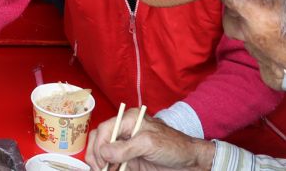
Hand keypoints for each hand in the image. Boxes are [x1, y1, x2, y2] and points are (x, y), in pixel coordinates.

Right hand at [85, 114, 214, 170]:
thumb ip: (126, 148)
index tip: (101, 161)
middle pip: (100, 139)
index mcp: (129, 120)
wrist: (190, 161)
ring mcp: (126, 146)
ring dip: (100, 163)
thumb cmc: (174, 146)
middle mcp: (125, 131)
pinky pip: (113, 164)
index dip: (99, 145)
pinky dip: (108, 169)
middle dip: (96, 154)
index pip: (105, 129)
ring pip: (103, 153)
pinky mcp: (130, 160)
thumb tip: (104, 152)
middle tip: (99, 169)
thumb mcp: (149, 143)